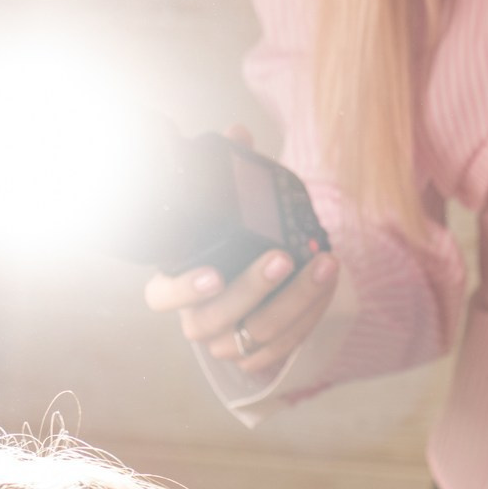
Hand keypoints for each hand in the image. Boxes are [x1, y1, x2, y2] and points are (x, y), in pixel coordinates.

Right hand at [141, 127, 340, 382]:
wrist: (255, 288)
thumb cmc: (232, 243)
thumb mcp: (229, 208)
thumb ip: (231, 172)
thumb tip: (239, 131)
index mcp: (175, 284)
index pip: (160, 297)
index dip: (184, 290)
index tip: (213, 274)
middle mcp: (197, 318)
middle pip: (215, 319)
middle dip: (252, 289)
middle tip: (282, 258)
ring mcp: (226, 342)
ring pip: (255, 337)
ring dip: (294, 303)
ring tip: (323, 265)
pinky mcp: (257, 356)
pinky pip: (282, 349)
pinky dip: (308, 319)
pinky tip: (327, 286)